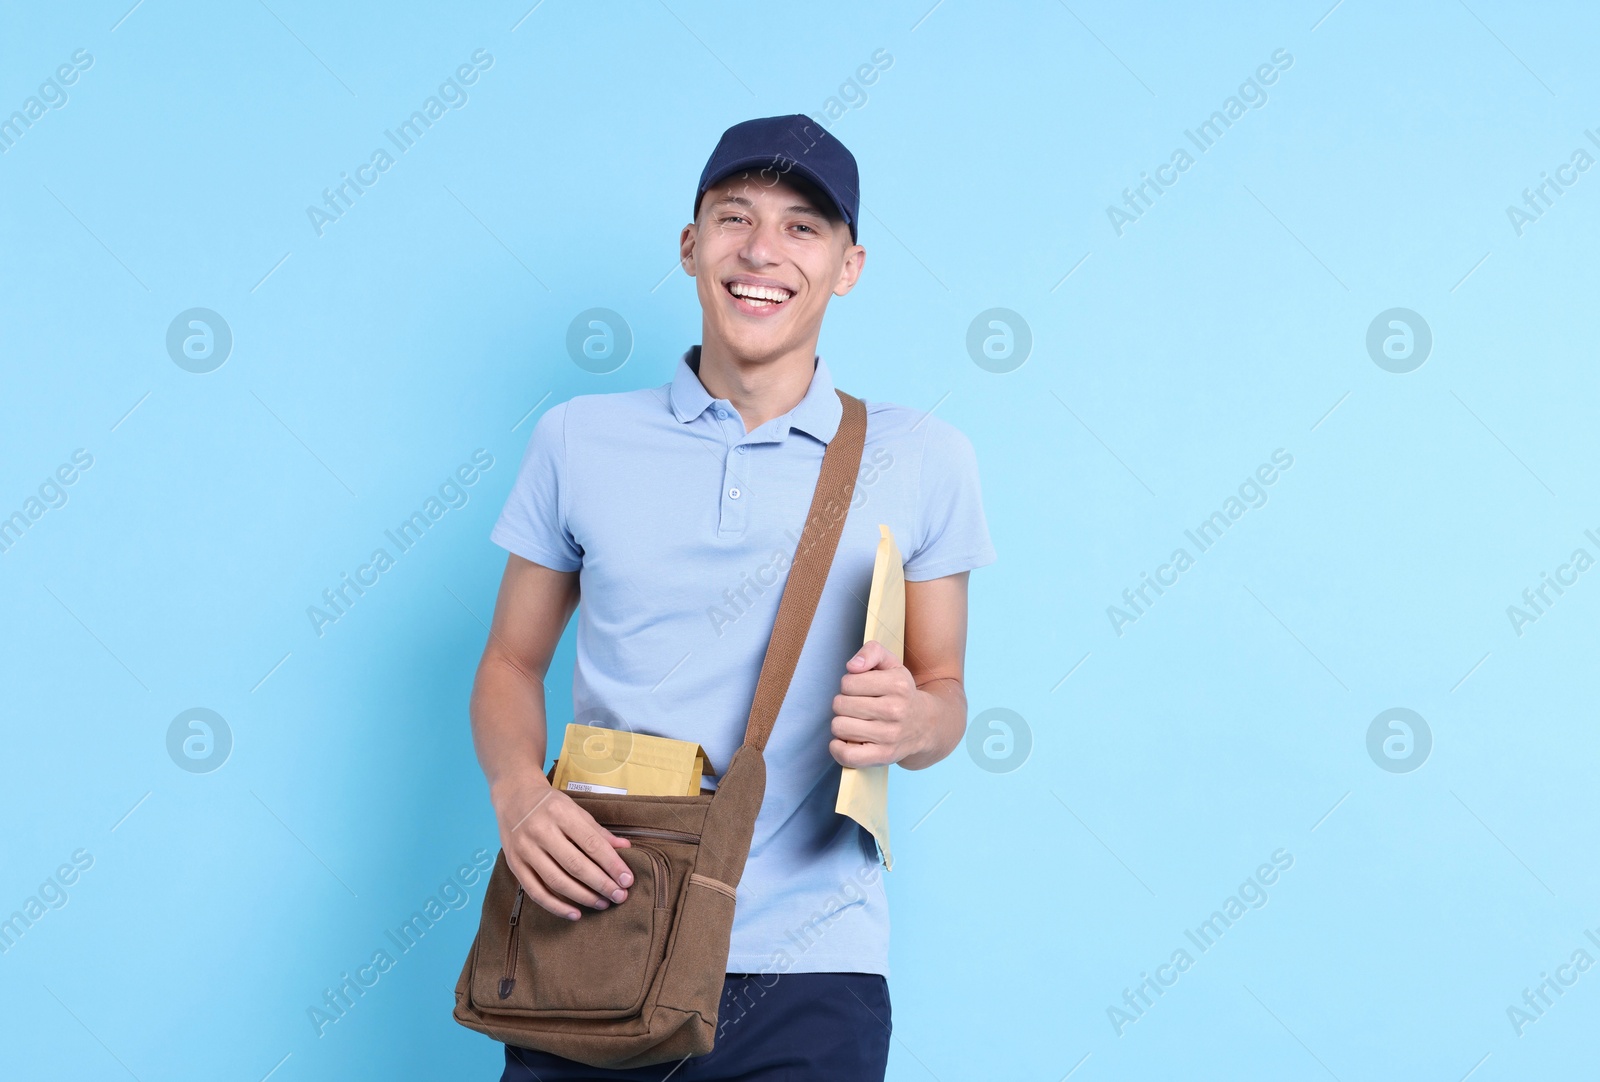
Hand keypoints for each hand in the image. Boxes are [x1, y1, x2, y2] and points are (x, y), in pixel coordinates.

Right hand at [491, 777, 633, 920]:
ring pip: (556, 881)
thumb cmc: (549, 804)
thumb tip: (625, 847)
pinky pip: (536, 891)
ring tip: (602, 903)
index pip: (591, 843)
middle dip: (601, 884)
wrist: (514, 796)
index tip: (627, 880)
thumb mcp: (575, 808)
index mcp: (560, 813)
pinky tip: (575, 913)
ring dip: (583, 897)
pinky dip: (556, 906)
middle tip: (620, 896)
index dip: (612, 864)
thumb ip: (597, 831)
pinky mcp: (514, 864)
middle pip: (575, 865)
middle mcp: (540, 831)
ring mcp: (525, 849)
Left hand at [829, 639, 927, 767]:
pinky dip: (838, 748)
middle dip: (844, 704)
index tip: (860, 690)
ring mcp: (889, 736)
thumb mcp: (892, 664)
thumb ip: (872, 652)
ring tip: (855, 722)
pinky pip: (847, 755)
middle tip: (857, 707)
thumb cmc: (901, 693)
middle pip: (840, 704)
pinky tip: (845, 740)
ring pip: (839, 727)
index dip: (849, 685)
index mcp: (898, 685)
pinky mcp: (883, 756)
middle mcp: (895, 710)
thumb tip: (852, 666)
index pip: (848, 682)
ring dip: (842, 723)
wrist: (927, 725)